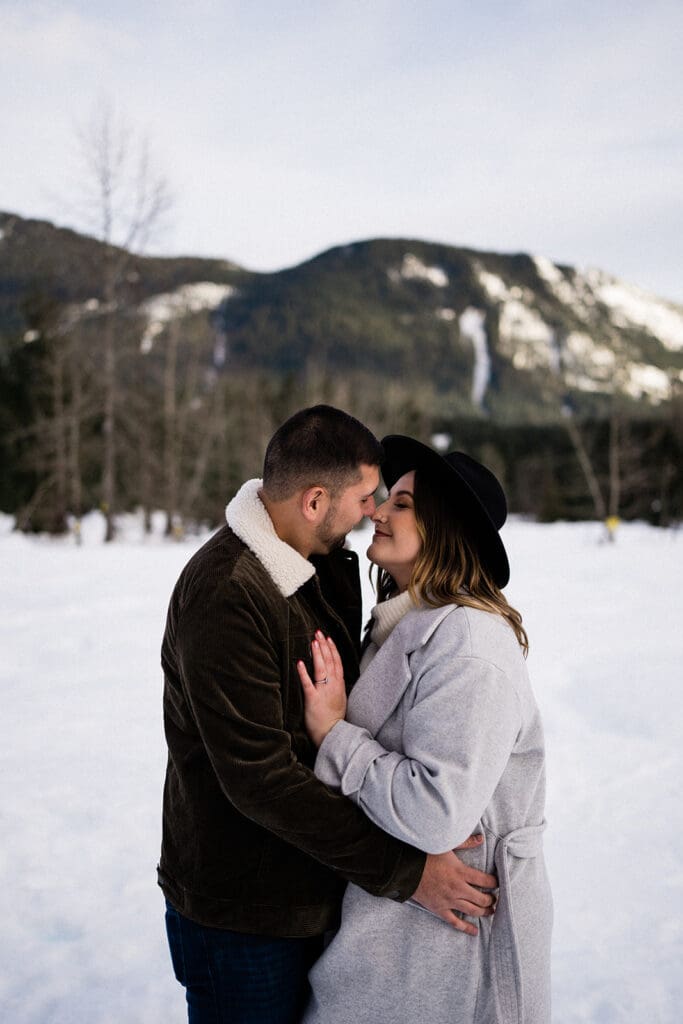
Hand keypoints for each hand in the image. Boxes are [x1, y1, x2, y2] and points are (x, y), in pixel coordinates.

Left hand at [297, 631, 346, 746]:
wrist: (333, 734)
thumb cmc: (334, 718)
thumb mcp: (340, 699)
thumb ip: (337, 686)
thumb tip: (333, 676)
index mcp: (339, 685)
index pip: (338, 663)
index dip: (333, 649)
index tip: (328, 638)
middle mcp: (333, 686)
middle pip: (330, 661)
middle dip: (324, 646)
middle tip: (318, 633)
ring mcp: (324, 692)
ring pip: (322, 669)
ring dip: (317, 654)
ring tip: (312, 641)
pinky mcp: (313, 700)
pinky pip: (308, 684)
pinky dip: (304, 672)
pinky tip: (299, 662)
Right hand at [411, 845, 497, 935]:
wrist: (406, 869)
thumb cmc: (426, 855)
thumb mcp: (447, 846)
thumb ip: (466, 843)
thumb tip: (482, 838)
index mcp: (461, 872)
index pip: (485, 881)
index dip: (495, 883)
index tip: (497, 883)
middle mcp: (457, 888)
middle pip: (482, 899)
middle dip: (491, 900)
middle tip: (494, 898)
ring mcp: (449, 901)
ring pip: (472, 911)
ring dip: (484, 912)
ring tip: (490, 911)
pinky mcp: (440, 909)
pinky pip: (456, 922)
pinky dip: (466, 928)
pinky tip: (475, 931)